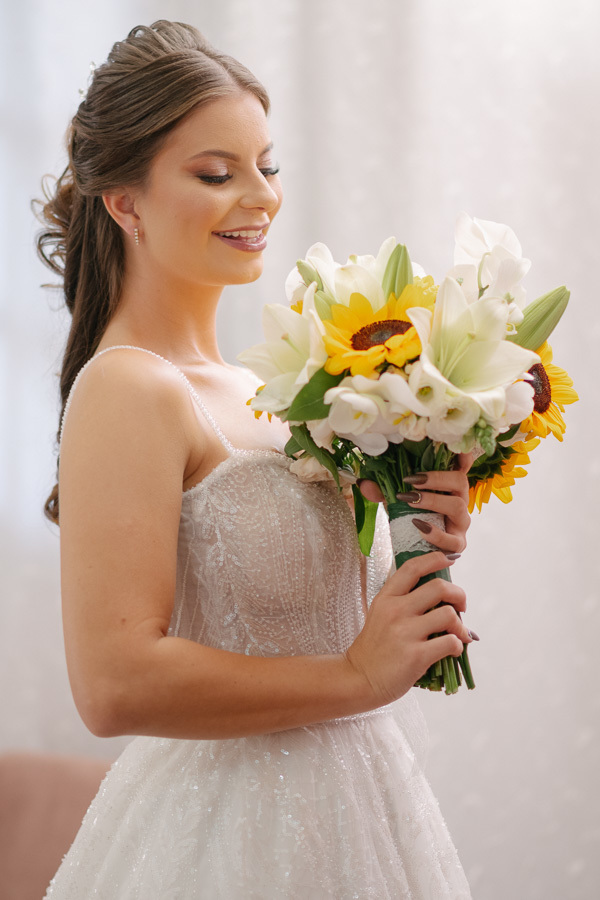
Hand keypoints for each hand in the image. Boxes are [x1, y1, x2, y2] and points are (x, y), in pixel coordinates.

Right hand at [345, 551, 472, 704]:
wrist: (359, 679)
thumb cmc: (374, 648)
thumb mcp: (380, 614)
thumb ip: (403, 601)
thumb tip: (438, 592)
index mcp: (386, 598)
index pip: (413, 567)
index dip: (436, 558)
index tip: (450, 559)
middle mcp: (396, 611)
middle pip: (439, 587)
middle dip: (459, 595)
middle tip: (462, 606)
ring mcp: (406, 633)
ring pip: (449, 614)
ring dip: (461, 625)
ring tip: (459, 633)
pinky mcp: (416, 655)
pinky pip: (450, 642)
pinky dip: (458, 645)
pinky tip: (453, 650)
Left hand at [358, 452, 472, 554]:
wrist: (415, 549)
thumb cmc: (410, 518)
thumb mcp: (395, 500)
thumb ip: (382, 491)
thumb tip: (363, 484)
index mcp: (448, 486)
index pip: (461, 465)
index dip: (461, 454)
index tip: (451, 447)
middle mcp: (460, 500)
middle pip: (460, 480)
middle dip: (436, 478)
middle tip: (411, 480)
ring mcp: (461, 522)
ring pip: (458, 506)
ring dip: (433, 501)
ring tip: (410, 500)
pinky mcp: (458, 543)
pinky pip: (453, 539)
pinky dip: (435, 533)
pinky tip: (419, 527)